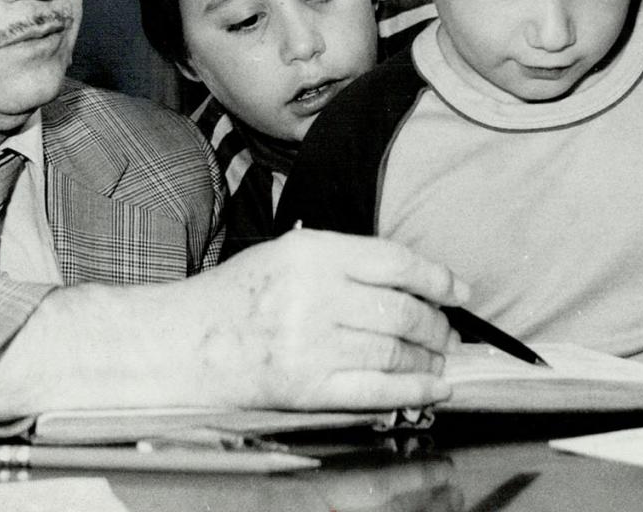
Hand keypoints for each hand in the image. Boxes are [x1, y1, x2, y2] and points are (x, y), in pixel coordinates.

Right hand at [0, 228, 466, 421]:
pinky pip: (380, 389)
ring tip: (438, 359)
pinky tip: (436, 388)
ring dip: (430, 358)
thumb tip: (409, 279)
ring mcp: (313, 342)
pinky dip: (417, 390)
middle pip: (404, 309)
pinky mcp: (309, 386)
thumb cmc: (234, 298)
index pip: (396, 261)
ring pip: (397, 350)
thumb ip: (343, 260)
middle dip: (438, 325)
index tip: (459, 291)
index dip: (439, 278)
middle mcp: (316, 294)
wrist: (182, 344)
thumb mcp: (285, 255)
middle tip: (447, 332)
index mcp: (311, 252)